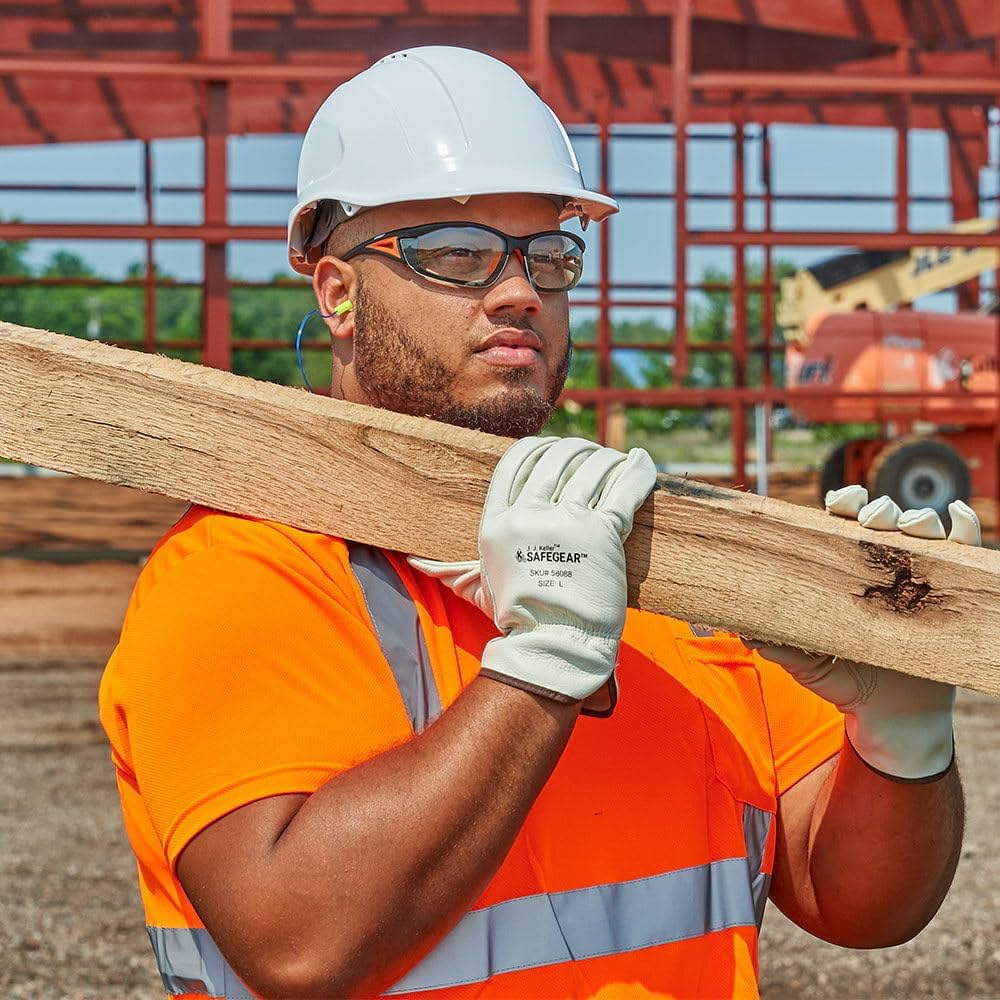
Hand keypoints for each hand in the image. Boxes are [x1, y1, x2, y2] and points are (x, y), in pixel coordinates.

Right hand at [410, 436, 655, 708]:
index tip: (554, 448)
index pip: (517, 461)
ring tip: (615, 461)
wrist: (554, 646)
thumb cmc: (517, 620)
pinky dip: (639, 471)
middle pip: (557, 458)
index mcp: (499, 522)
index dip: (539, 446)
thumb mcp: (478, 586)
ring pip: (592, 468)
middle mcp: (531, 516)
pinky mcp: (604, 534)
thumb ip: (449, 567)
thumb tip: (412, 560)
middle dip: (575, 448)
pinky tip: (644, 462)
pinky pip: (624, 489)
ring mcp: (569, 523)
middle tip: (588, 453)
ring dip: (606, 457)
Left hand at [745, 487, 981, 779]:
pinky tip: (958, 517)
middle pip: (885, 518)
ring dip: (919, 519)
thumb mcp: (807, 665)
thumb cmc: (843, 681)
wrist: (889, 716)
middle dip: (879, 510)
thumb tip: (744, 633)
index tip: (838, 503)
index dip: (844, 504)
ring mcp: (918, 574)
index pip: (843, 523)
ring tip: (912, 528)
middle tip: (871, 521)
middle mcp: (882, 566)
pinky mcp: (950, 590)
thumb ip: (779, 648)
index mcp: (844, 571)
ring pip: (923, 528)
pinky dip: (965, 526)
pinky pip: (964, 550)